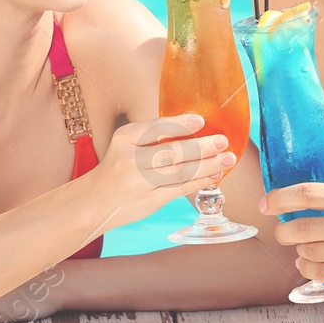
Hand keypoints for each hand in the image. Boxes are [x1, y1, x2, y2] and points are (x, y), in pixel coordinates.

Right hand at [94, 114, 236, 232]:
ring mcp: (139, 183)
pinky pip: (179, 190)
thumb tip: (198, 127)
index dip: (179, 124)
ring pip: (179, 173)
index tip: (201, 120)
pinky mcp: (149, 202)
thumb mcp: (126, 144)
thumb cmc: (119, 166)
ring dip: (207, 165)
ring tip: (228, 158)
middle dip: (200, 147)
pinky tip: (215, 174)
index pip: (154, 129)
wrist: (95, 201)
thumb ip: (154, 136)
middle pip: (170, 153)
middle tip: (222, 141)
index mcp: (124, 138)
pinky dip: (200, 181)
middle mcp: (130, 160)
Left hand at [261, 152, 323, 298]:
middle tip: (281, 229)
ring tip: (301, 247)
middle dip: (283, 230)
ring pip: (310, 253)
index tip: (267, 201)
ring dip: (299, 250)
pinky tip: (312, 263)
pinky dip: (310, 269)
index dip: (280, 197)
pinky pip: (323, 274)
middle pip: (301, 228)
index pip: (309, 194)